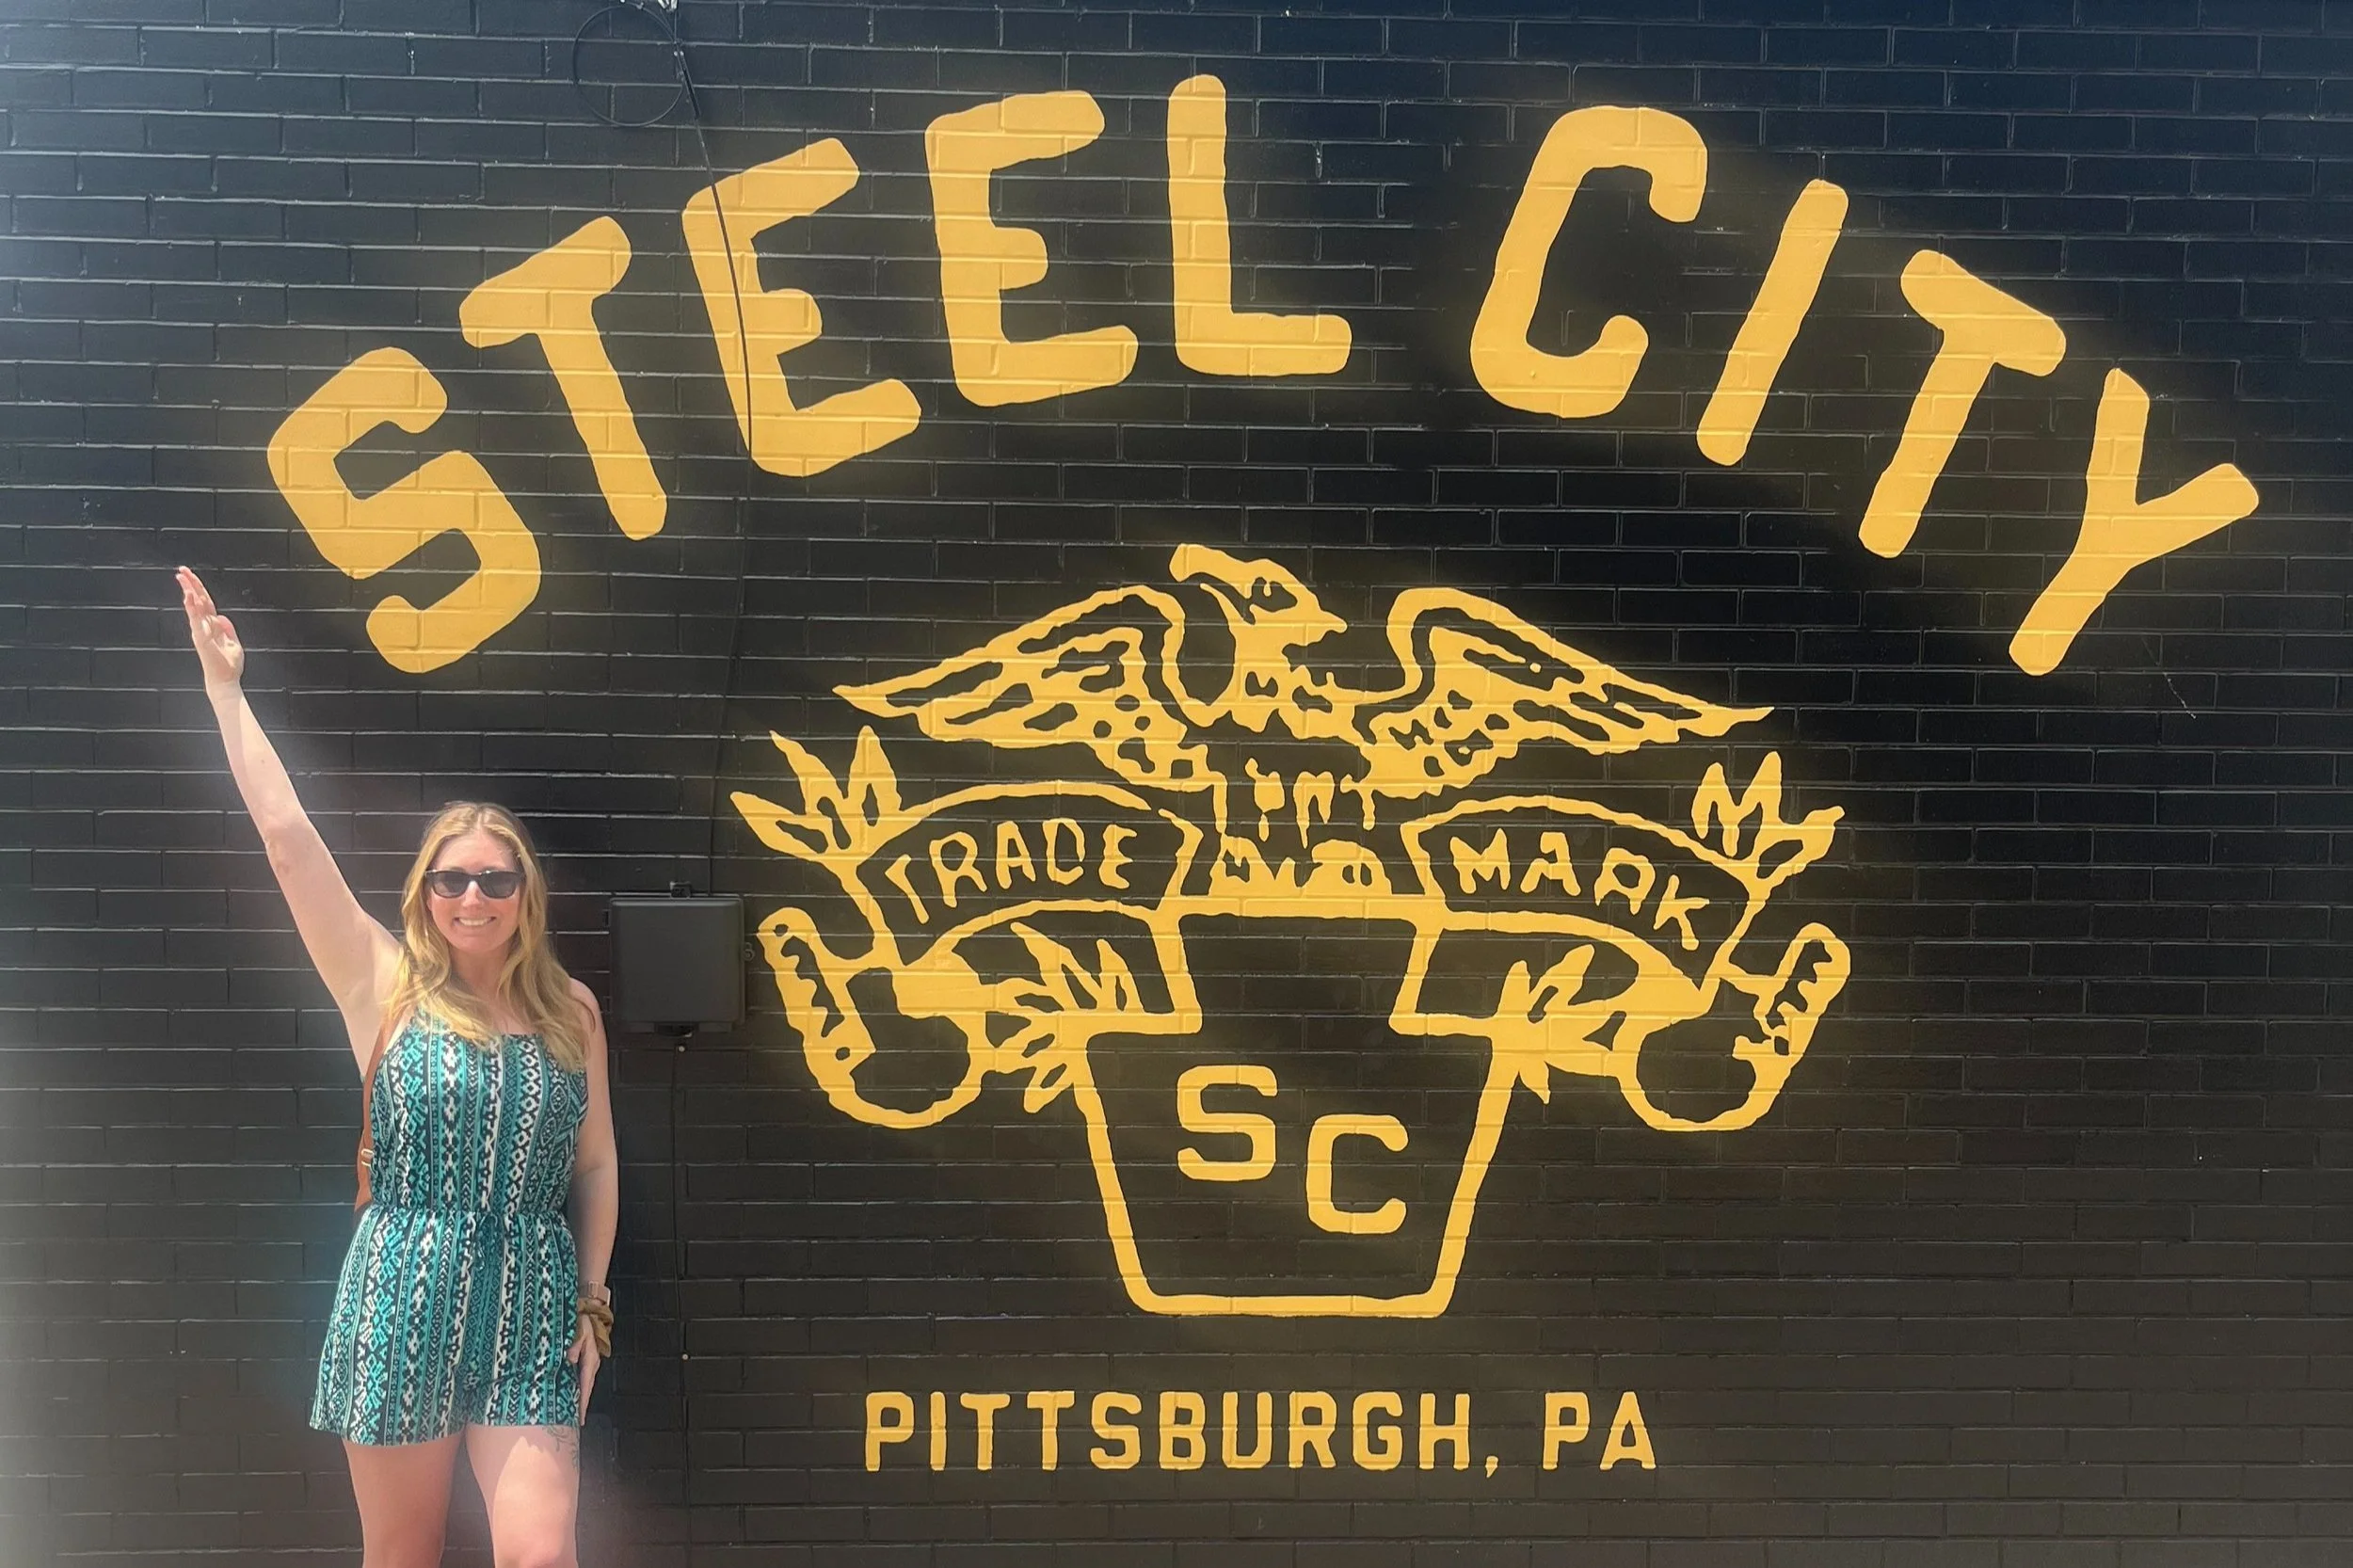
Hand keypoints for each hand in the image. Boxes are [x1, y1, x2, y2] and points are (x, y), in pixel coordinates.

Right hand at [175, 566, 244, 690]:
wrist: (224, 681)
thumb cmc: (228, 666)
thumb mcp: (233, 644)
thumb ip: (227, 629)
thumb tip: (222, 616)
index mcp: (212, 627)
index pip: (205, 604)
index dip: (200, 590)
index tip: (191, 577)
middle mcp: (204, 627)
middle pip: (198, 601)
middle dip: (190, 585)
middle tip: (181, 570)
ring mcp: (201, 631)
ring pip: (195, 607)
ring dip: (189, 590)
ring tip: (182, 577)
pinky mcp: (201, 637)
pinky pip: (196, 619)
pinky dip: (192, 606)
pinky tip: (189, 595)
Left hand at [567, 1312, 602, 1421]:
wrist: (587, 1309)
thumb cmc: (581, 1319)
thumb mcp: (578, 1328)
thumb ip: (574, 1343)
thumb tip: (570, 1358)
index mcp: (590, 1358)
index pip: (586, 1385)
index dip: (582, 1403)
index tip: (579, 1419)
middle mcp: (591, 1362)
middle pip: (586, 1388)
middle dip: (581, 1404)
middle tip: (576, 1421)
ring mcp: (588, 1361)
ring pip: (583, 1383)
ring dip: (579, 1397)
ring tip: (573, 1412)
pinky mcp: (583, 1358)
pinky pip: (580, 1377)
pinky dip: (576, 1387)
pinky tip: (570, 1393)